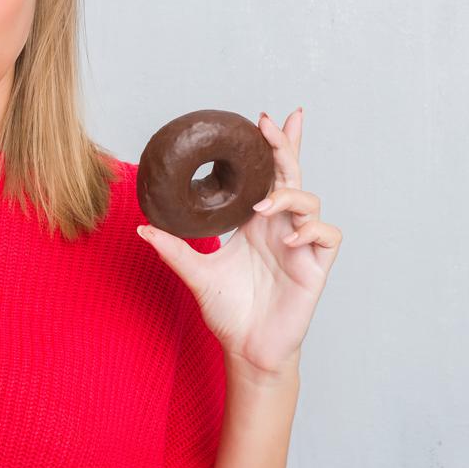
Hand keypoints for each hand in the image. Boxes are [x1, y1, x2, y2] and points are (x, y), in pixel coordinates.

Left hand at [138, 107, 341, 379]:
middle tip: (273, 124)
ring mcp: (299, 245)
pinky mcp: (315, 267)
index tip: (264, 118)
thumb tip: (142, 229)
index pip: (268, 176)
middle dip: (286, 147)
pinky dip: (310, 230)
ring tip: (263, 208)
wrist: (245, 349)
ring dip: (289, 196)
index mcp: (255, 222)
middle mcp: (279, 227)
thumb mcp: (195, 274)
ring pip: (310, 201)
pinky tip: (286, 241)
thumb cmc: (227, 311)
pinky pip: (326, 235)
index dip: (273, 147)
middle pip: (291, 176)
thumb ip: (173, 249)